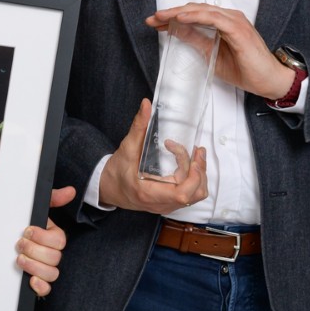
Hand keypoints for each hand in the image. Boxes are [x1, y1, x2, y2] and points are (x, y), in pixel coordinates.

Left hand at [17, 187, 75, 296]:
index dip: (43, 237)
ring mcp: (44, 267)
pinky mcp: (36, 280)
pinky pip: (46, 289)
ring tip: (19, 259)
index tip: (27, 230)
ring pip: (52, 274)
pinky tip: (31, 280)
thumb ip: (52, 197)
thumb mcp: (34, 205)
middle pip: (54, 258)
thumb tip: (70, 191)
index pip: (59, 241)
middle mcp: (50, 253)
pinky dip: (40, 287)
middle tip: (19, 244)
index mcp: (53, 236)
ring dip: (35, 267)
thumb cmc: (19, 219)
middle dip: (34, 250)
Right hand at [97, 99, 209, 214]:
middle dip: (201, 170)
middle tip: (198, 151)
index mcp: (149, 192)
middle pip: (194, 193)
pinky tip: (190, 165)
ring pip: (196, 196)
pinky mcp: (170, 203)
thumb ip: (138, 126)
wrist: (109, 188)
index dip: (194, 176)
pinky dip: (196, 179)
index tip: (191, 155)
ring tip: (197, 156)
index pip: (182, 194)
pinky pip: (191, 195)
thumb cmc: (117, 171)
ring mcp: (167, 205)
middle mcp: (161, 203)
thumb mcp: (127, 147)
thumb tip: (146, 105)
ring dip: (200, 175)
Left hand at [145, 3, 293, 101]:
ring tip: (161, 17)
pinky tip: (181, 19)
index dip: (173, 16)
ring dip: (179, 13)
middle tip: (152, 19)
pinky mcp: (239, 29)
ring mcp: (235, 21)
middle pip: (195, 9)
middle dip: (172, 13)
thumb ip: (196, 41)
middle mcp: (229, 17)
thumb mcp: (212, 55)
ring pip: (202, 11)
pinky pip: (214, 19)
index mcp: (224, 22)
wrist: (269, 81)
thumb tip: (176, 32)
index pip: (194, 14)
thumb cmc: (246, 70)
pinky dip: (196, 17)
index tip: (155, 22)